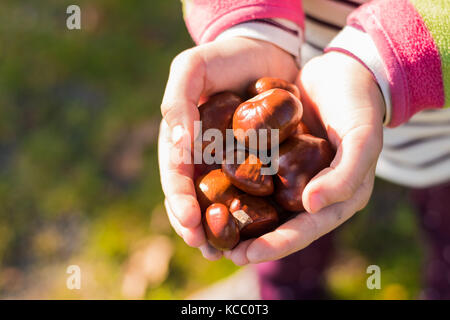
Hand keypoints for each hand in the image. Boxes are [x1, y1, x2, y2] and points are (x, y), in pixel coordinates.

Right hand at [158, 37, 298, 259]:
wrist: (265, 50)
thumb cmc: (225, 57)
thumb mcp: (192, 68)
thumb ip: (177, 100)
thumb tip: (178, 144)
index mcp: (182, 140)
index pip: (175, 176)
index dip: (178, 200)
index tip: (190, 221)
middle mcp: (202, 157)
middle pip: (193, 198)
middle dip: (196, 226)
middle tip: (206, 249)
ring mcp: (228, 162)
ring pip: (220, 202)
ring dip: (220, 230)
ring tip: (228, 252)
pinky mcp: (258, 161)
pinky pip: (252, 191)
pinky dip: (251, 212)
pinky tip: (259, 230)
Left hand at [224, 52, 384, 264]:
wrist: (344, 72)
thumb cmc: (358, 107)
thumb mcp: (362, 139)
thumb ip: (345, 175)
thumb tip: (310, 206)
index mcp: (334, 198)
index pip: (304, 230)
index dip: (276, 245)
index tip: (246, 256)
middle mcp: (309, 193)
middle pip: (277, 225)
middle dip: (249, 241)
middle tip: (218, 252)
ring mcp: (289, 175)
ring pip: (260, 204)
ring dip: (235, 219)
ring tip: (205, 230)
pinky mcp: (273, 156)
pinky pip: (250, 174)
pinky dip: (231, 184)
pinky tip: (207, 190)